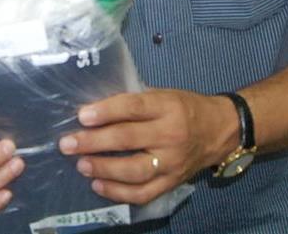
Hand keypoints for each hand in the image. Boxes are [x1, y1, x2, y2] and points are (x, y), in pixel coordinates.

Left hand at [58, 90, 237, 204]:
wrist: (219, 131)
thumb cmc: (184, 107)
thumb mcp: (162, 94)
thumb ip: (134, 102)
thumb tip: (95, 110)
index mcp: (167, 107)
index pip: (133, 108)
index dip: (106, 112)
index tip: (82, 116)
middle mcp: (170, 135)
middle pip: (127, 139)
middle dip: (93, 142)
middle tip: (68, 143)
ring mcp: (172, 163)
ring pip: (133, 170)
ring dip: (103, 169)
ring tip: (81, 164)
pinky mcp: (172, 183)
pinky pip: (143, 193)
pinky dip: (118, 192)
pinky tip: (98, 185)